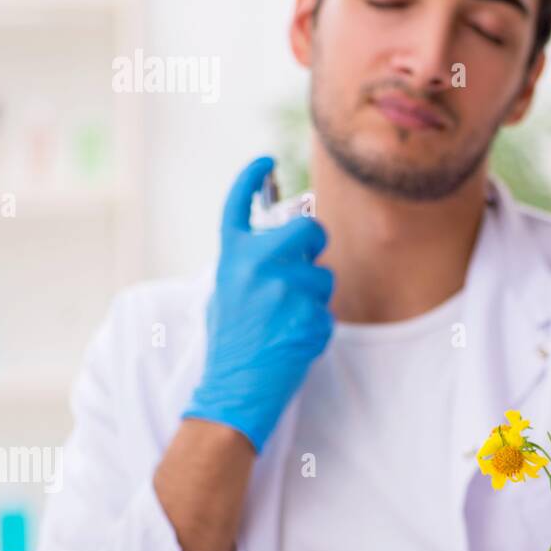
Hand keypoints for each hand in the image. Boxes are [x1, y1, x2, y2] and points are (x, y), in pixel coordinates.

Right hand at [183, 156, 334, 451]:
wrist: (233, 389)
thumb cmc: (230, 343)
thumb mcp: (225, 293)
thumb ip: (249, 264)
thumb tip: (279, 242)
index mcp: (233, 256)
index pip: (239, 204)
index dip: (252, 178)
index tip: (265, 160)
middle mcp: (259, 264)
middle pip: (310, 231)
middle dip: (312, 245)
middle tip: (302, 266)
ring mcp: (286, 289)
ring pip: (323, 277)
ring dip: (312, 297)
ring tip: (283, 322)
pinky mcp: (310, 315)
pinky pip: (325, 311)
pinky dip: (314, 325)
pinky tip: (291, 340)